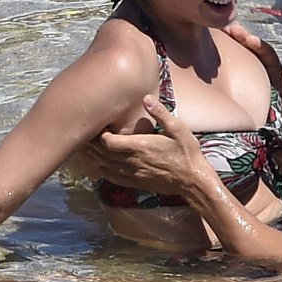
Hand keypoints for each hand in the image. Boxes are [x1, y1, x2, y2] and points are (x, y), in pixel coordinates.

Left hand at [87, 95, 208, 192]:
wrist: (193, 181)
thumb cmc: (187, 153)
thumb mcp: (178, 129)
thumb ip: (161, 113)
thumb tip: (147, 98)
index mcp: (140, 147)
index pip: (108, 142)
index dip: (99, 134)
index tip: (99, 125)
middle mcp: (132, 162)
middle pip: (102, 154)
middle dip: (92, 144)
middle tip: (88, 135)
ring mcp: (132, 174)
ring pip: (104, 166)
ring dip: (94, 157)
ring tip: (88, 148)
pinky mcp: (136, 183)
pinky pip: (112, 178)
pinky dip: (102, 171)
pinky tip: (99, 166)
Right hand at [223, 23, 281, 122]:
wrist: (264, 132)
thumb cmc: (279, 119)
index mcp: (274, 73)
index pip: (267, 55)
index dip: (259, 45)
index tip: (249, 38)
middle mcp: (262, 69)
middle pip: (253, 48)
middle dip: (243, 36)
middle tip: (231, 28)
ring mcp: (248, 72)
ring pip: (241, 52)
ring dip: (233, 40)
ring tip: (222, 30)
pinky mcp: (236, 79)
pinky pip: (231, 63)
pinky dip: (224, 52)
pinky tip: (215, 43)